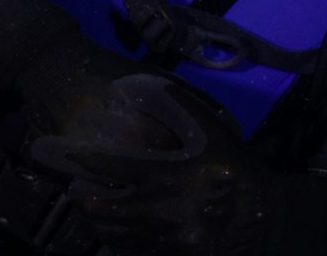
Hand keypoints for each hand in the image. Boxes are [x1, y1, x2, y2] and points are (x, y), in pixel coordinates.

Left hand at [31, 74, 326, 255]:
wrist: (259, 220)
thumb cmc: (234, 170)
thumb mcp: (213, 134)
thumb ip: (181, 109)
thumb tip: (147, 87)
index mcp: (167, 175)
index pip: (113, 167)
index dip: (85, 159)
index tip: (67, 152)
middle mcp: (158, 208)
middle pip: (102, 207)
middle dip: (82, 196)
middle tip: (74, 186)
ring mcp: (160, 237)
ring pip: (110, 233)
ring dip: (95, 219)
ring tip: (87, 206)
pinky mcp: (166, 255)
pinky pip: (127, 251)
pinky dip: (114, 240)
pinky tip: (112, 229)